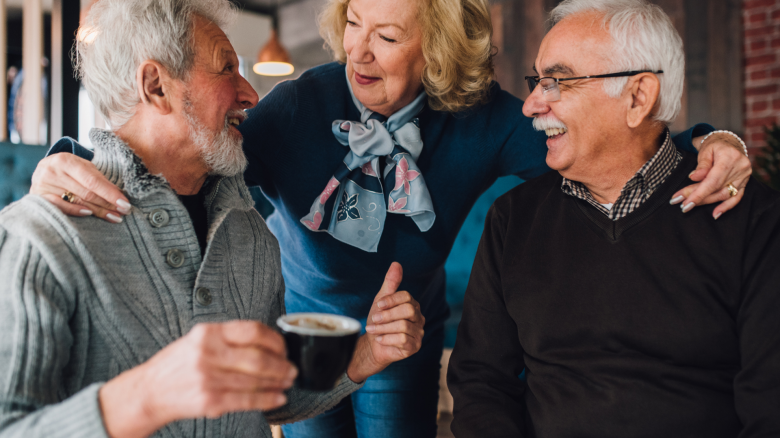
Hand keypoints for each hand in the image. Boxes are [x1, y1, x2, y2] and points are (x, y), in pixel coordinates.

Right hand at [31, 153, 130, 222]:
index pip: (92, 180)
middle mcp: (52, 171)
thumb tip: (120, 197)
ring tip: (114, 217)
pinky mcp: (37, 197)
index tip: (125, 204)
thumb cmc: (71, 170)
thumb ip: (99, 179)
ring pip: (77, 201)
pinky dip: (75, 211)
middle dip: (108, 204)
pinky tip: (89, 215)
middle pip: (86, 193)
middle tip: (124, 212)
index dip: (110, 193)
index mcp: (65, 160)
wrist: (44, 170)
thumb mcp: (84, 167)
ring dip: (98, 211)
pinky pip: (59, 208)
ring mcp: (42, 185)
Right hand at [99, 321, 296, 437]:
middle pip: (258, 358)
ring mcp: (209, 378)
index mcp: (208, 333)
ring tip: (287, 382)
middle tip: (291, 369)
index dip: (275, 340)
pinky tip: (277, 398)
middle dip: (281, 365)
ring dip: (278, 382)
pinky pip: (247, 400)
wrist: (149, 391)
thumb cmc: (178, 364)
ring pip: (256, 380)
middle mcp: (208, 353)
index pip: (252, 331)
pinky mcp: (210, 401)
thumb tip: (268, 342)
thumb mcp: (199, 339)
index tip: (284, 348)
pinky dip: (267, 400)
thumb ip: (228, 338)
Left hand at [346, 262, 424, 382]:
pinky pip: (402, 340)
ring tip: (373, 330)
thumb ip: (390, 283)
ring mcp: (418, 332)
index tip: (378, 305)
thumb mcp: (381, 300)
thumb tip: (396, 264)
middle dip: (387, 315)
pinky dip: (387, 339)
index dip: (391, 300)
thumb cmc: (378, 322)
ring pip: (403, 326)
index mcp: (412, 304)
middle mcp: (418, 318)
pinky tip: (380, 339)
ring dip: (383, 328)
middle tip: (374, 319)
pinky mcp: (414, 346)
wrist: (373, 345)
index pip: (406, 297)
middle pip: (407, 310)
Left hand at [671, 133, 751, 218]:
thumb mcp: (705, 151)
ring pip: (724, 195)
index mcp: (729, 157)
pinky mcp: (744, 182)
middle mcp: (740, 167)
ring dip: (706, 202)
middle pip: (716, 188)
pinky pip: (737, 197)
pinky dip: (726, 207)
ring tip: (690, 206)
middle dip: (697, 197)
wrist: (728, 143)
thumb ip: (701, 165)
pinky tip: (715, 214)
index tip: (684, 202)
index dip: (698, 193)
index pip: (713, 180)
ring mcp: (744, 176)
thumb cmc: (714, 146)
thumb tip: (693, 177)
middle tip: (681, 204)